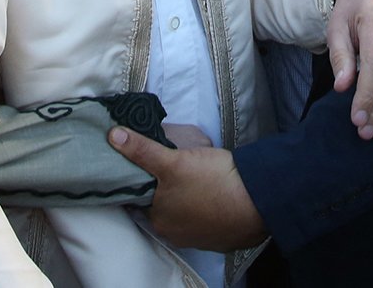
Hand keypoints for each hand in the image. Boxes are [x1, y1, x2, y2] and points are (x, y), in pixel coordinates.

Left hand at [107, 125, 264, 250]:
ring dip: (185, 196)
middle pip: (161, 206)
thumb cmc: (212, 183)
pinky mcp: (220, 234)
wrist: (259, 202)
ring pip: (184, 211)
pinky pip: (205, 216)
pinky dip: (204, 204)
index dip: (142, 180)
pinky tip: (211, 188)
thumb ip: (143, 150)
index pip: (140, 199)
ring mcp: (199, 237)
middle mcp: (175, 235)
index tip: (146, 163)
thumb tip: (113, 136)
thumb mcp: (174, 161)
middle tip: (171, 164)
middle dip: (164, 188)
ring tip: (192, 172)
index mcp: (159, 221)